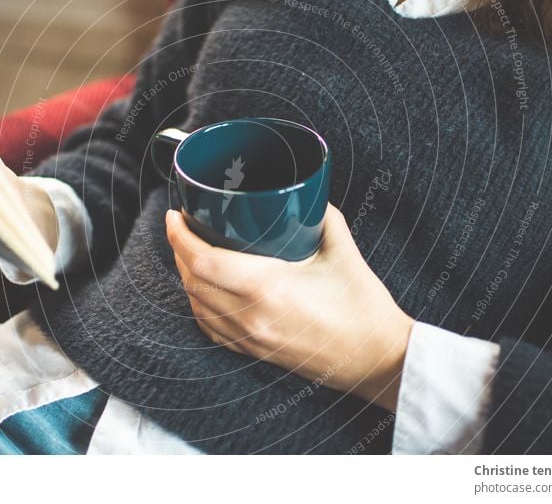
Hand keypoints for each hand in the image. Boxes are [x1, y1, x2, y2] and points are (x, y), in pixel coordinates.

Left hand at [166, 204, 414, 411]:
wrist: (376, 359)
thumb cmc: (362, 308)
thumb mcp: (341, 250)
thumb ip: (320, 215)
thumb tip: (303, 193)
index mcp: (267, 288)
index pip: (202, 261)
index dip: (179, 236)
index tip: (175, 215)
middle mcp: (250, 317)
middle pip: (192, 281)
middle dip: (179, 250)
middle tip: (184, 226)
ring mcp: (250, 339)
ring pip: (197, 306)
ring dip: (187, 277)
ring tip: (191, 252)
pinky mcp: (255, 353)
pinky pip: (211, 329)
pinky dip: (199, 305)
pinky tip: (206, 290)